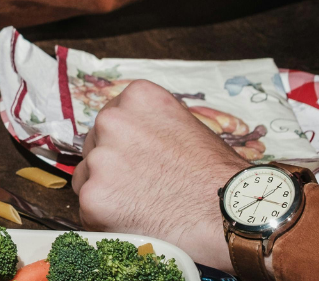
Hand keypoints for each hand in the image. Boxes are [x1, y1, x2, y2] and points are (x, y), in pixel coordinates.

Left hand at [71, 80, 248, 271]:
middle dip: (112, 165)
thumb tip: (132, 136)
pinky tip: (136, 220)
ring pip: (87, 177)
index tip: (141, 158)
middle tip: (144, 185)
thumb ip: (150, 125)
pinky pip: (88, 208)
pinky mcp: (92, 197)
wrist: (230, 214)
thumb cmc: (217, 174)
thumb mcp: (186, 126)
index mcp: (136, 98)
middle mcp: (112, 121)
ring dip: (106, 190)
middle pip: (95, 146)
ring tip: (144, 203)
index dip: (125, 143)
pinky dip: (106, 218)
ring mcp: (99, 159)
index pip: (112, 119)